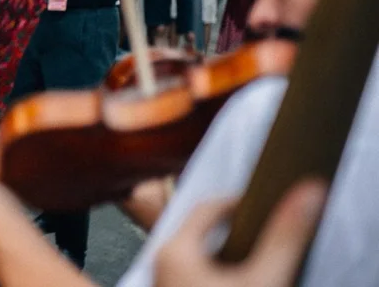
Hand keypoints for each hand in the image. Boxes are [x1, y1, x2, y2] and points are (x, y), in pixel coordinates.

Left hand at [154, 180, 326, 286]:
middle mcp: (161, 262)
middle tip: (265, 231)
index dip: (241, 202)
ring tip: (257, 259)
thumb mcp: (265, 279)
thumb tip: (309, 192)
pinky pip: (193, 273)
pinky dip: (217, 272)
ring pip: (197, 255)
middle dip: (235, 229)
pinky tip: (241, 280)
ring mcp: (163, 281)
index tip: (267, 205)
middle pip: (202, 231)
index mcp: (175, 249)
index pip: (208, 206)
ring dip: (227, 254)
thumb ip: (285, 237)